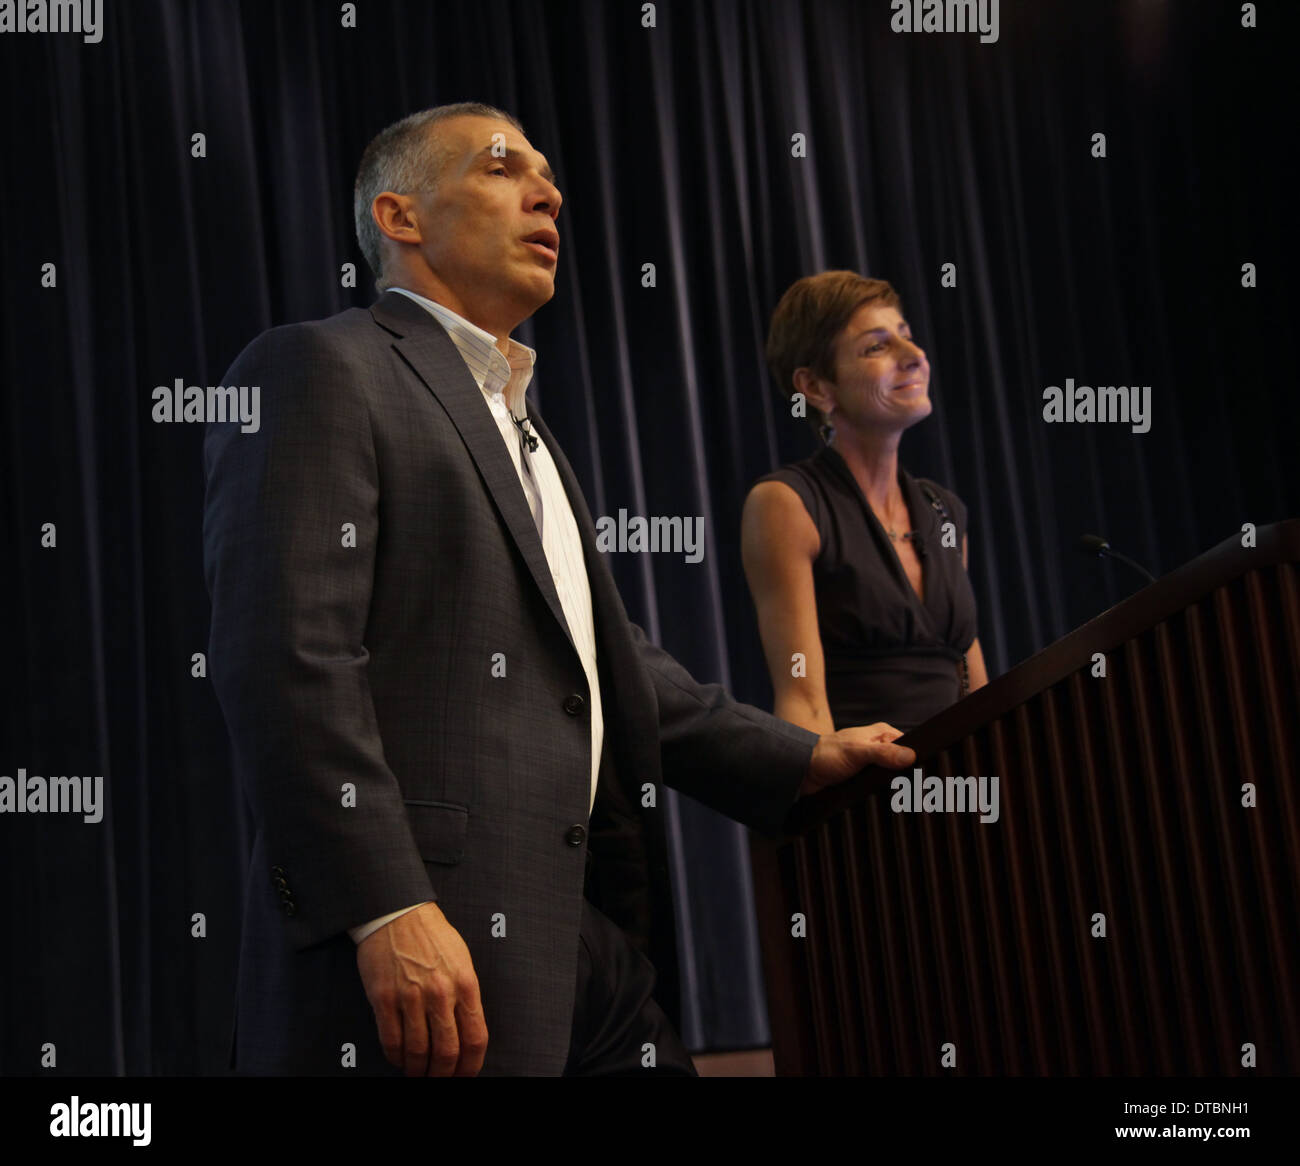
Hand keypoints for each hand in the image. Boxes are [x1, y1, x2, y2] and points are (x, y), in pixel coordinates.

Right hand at [356, 901, 487, 1076]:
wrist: (398, 913)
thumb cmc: (432, 936)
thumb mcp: (462, 961)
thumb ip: (466, 996)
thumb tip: (467, 1033)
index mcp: (465, 983)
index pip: (475, 1039)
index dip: (470, 1067)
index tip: (465, 1076)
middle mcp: (440, 993)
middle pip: (447, 1052)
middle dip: (443, 1075)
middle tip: (439, 1080)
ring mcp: (410, 996)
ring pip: (417, 1052)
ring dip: (418, 1071)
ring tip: (417, 1073)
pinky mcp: (384, 998)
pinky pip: (391, 1041)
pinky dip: (396, 1058)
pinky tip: (399, 1059)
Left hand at [800, 722, 915, 796]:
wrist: (804, 773)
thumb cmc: (826, 756)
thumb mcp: (857, 752)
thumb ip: (883, 753)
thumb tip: (911, 756)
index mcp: (883, 734)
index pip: (911, 745)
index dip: (919, 760)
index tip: (926, 776)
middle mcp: (881, 747)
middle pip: (905, 763)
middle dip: (910, 778)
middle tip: (918, 795)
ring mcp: (874, 764)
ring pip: (895, 778)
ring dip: (897, 789)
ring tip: (906, 803)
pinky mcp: (867, 779)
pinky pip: (883, 788)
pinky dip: (886, 796)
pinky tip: (891, 806)